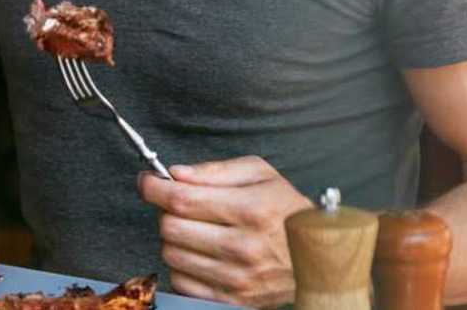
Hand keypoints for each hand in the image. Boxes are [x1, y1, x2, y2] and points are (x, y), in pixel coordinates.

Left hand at [137, 156, 313, 308]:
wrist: (319, 257)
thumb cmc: (288, 210)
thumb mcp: (262, 175)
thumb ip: (216, 171)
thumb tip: (176, 174)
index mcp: (251, 210)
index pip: (182, 200)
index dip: (154, 188)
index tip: (147, 182)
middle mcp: (243, 247)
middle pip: (171, 228)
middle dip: (166, 211)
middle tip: (179, 205)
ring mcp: (237, 278)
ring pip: (172, 256)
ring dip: (174, 240)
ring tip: (195, 230)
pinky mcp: (233, 300)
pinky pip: (182, 283)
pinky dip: (183, 266)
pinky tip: (201, 254)